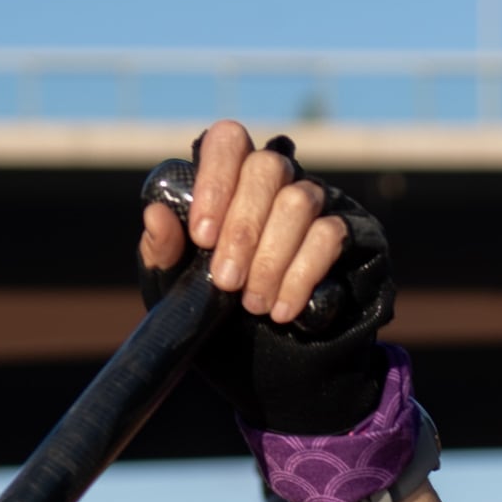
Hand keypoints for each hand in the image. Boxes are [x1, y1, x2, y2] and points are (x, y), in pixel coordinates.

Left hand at [138, 121, 346, 325]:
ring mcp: (314, 202)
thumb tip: (155, 214)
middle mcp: (274, 179)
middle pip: (268, 167)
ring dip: (272, 259)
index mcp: (229, 177)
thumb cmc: (211, 309)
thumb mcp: (173, 285)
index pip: (227, 141)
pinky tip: (281, 310)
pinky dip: (301, 277)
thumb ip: (163, 250)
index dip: (216, 180)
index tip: (202, 236)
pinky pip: (329, 236)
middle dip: (243, 230)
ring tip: (253, 305)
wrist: (261, 360)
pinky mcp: (346, 232)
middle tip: (226, 282)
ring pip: (299, 202)